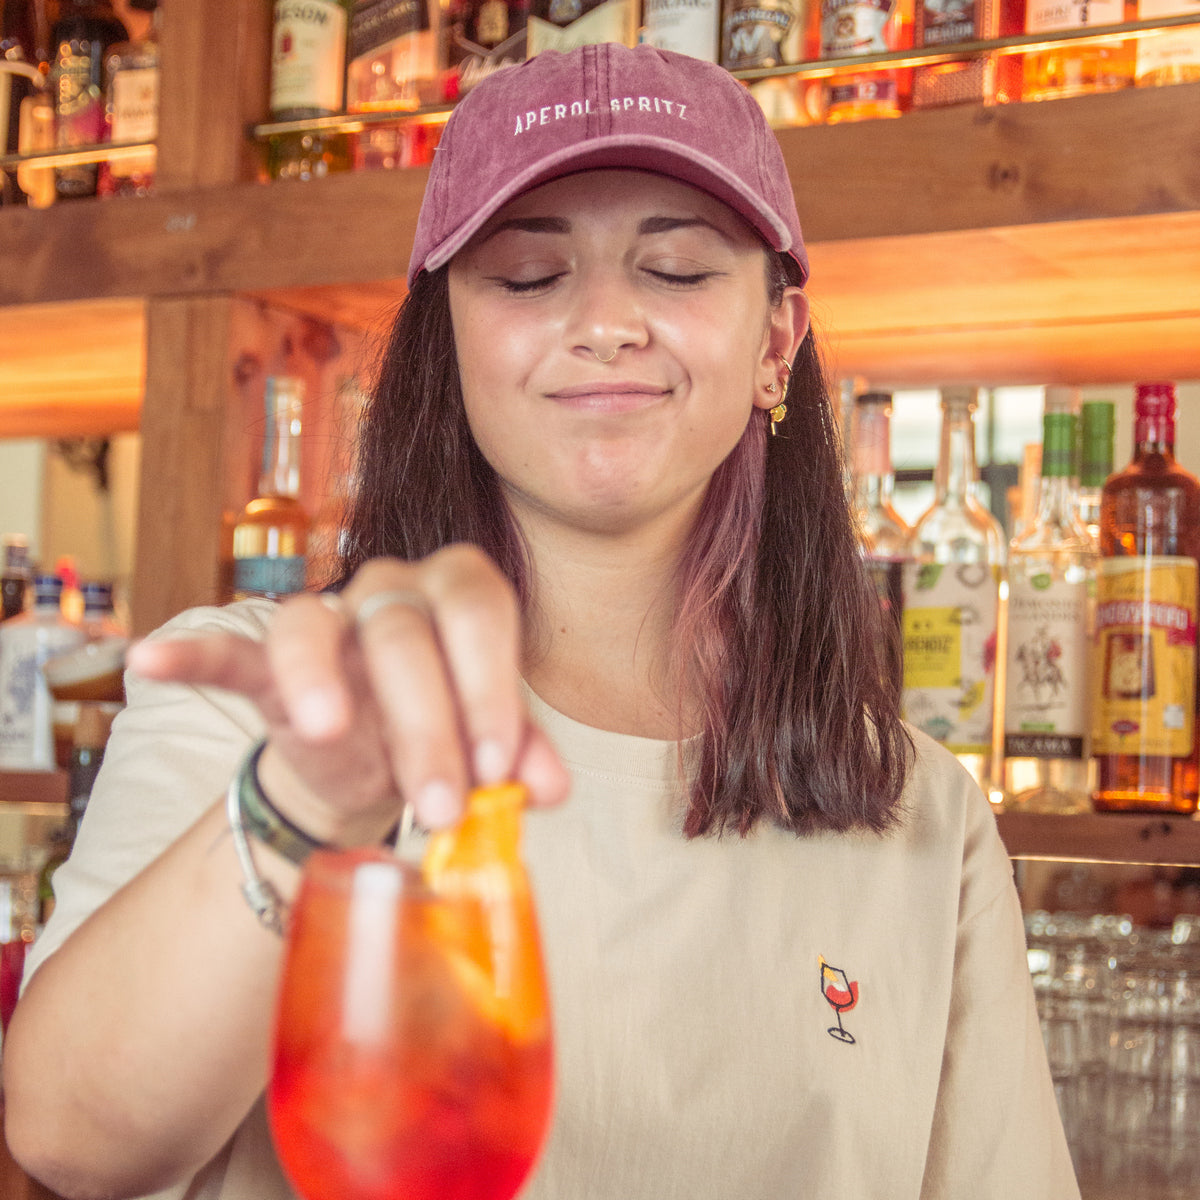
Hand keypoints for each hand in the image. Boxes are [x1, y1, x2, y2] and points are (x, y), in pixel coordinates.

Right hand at [127, 547, 570, 836]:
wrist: (376, 754)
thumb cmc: (443, 731)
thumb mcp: (483, 743)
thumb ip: (518, 757)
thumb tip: (549, 792)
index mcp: (457, 596)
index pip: (480, 611)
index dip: (490, 684)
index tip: (495, 768)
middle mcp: (392, 591)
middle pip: (403, 632)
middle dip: (427, 723)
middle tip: (443, 807)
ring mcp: (327, 622)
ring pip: (314, 624)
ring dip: (321, 681)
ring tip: (329, 731)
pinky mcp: (267, 663)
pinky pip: (228, 649)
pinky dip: (191, 655)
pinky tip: (151, 661)